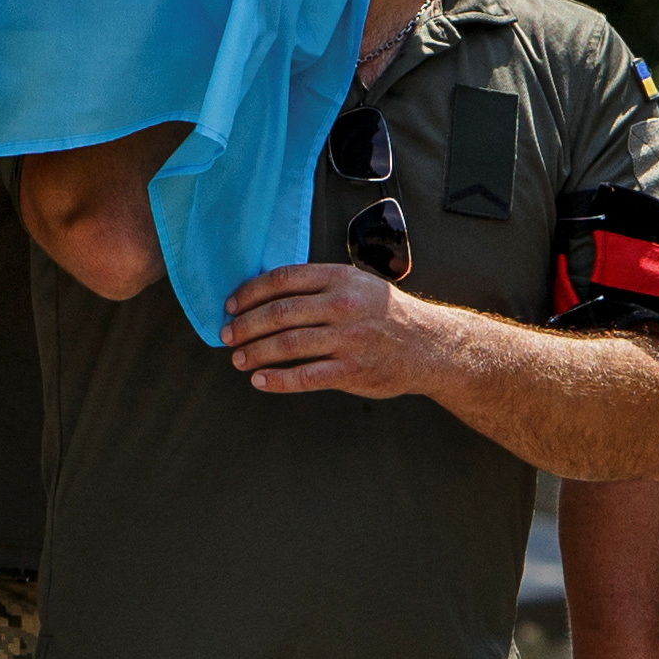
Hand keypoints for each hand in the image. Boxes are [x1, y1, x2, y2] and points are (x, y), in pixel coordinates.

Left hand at [220, 261, 453, 398]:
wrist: (431, 345)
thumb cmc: (384, 314)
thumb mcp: (357, 285)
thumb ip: (317, 286)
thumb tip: (262, 295)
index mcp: (340, 279)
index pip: (282, 280)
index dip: (249, 293)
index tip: (230, 306)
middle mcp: (344, 305)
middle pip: (279, 313)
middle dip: (245, 326)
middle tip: (226, 336)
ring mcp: (349, 338)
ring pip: (287, 344)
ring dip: (254, 352)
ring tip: (238, 359)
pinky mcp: (353, 369)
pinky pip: (305, 376)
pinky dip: (277, 380)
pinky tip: (259, 380)